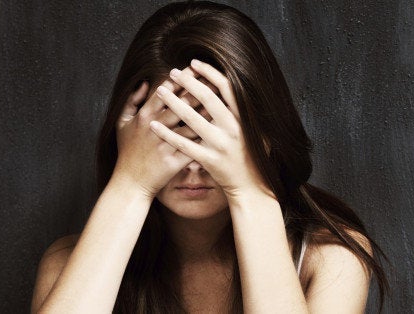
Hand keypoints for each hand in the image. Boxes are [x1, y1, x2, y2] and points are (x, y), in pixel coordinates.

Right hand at [113, 67, 215, 196]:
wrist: (130, 183)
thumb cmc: (127, 152)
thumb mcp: (121, 123)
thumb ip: (132, 101)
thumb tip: (146, 83)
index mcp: (144, 116)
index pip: (166, 91)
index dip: (182, 79)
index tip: (196, 69)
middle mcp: (155, 127)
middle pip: (182, 104)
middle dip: (200, 90)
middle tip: (215, 79)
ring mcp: (165, 145)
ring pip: (191, 124)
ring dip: (208, 112)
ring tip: (222, 101)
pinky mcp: (174, 161)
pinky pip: (194, 146)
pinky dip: (207, 137)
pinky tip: (220, 129)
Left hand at [149, 59, 271, 200]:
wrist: (251, 185)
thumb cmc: (254, 157)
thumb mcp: (259, 131)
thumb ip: (248, 112)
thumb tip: (241, 87)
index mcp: (243, 118)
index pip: (226, 88)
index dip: (210, 73)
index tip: (195, 63)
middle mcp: (232, 128)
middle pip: (207, 98)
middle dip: (188, 82)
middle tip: (174, 72)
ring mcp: (220, 144)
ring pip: (192, 118)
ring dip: (174, 102)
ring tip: (160, 91)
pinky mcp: (208, 159)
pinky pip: (183, 144)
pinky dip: (167, 134)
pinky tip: (154, 125)